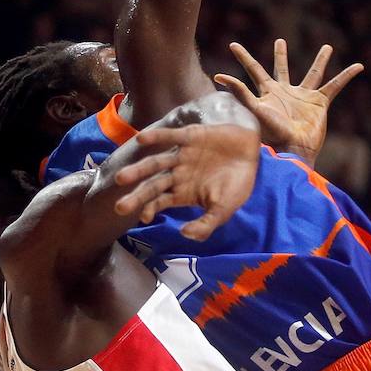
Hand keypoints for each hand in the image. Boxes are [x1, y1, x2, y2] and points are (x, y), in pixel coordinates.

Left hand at [113, 121, 257, 240]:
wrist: (250, 153)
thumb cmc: (236, 184)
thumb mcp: (224, 210)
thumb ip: (206, 225)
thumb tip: (185, 234)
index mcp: (181, 192)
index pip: (159, 201)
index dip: (149, 208)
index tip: (143, 217)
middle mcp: (176, 174)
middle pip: (152, 185)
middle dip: (136, 196)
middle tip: (119, 207)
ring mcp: (180, 155)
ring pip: (156, 163)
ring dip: (139, 170)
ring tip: (121, 178)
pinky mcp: (189, 136)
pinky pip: (170, 136)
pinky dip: (157, 137)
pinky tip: (141, 139)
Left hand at [215, 39, 362, 165]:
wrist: (294, 149)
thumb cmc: (272, 133)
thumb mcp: (254, 109)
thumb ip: (239, 92)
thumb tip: (217, 76)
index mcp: (268, 92)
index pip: (253, 69)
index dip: (243, 57)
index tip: (232, 44)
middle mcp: (285, 92)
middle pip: (281, 68)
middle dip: (280, 55)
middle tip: (280, 41)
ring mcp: (303, 97)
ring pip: (313, 73)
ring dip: (321, 60)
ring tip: (327, 47)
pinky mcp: (320, 103)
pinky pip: (335, 86)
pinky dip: (346, 76)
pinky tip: (358, 66)